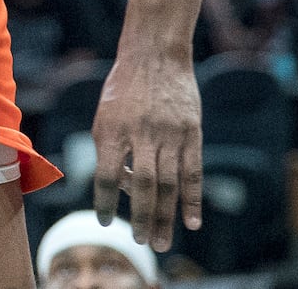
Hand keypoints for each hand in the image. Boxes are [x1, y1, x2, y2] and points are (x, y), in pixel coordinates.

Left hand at [91, 45, 203, 250]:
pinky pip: (193, 172)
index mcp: (112, 129)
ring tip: (162, 242)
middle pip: (141, 185)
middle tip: (143, 243)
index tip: (104, 221)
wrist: (155, 54)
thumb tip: (119, 189)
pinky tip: (192, 222)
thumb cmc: (124, 89)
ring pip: (168, 184)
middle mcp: (140, 133)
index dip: (104, 201)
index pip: (105, 175)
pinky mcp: (191, 132)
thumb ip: (108, 150)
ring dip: (166, 216)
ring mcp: (168, 133)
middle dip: (141, 218)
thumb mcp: (104, 115)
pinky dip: (192, 199)